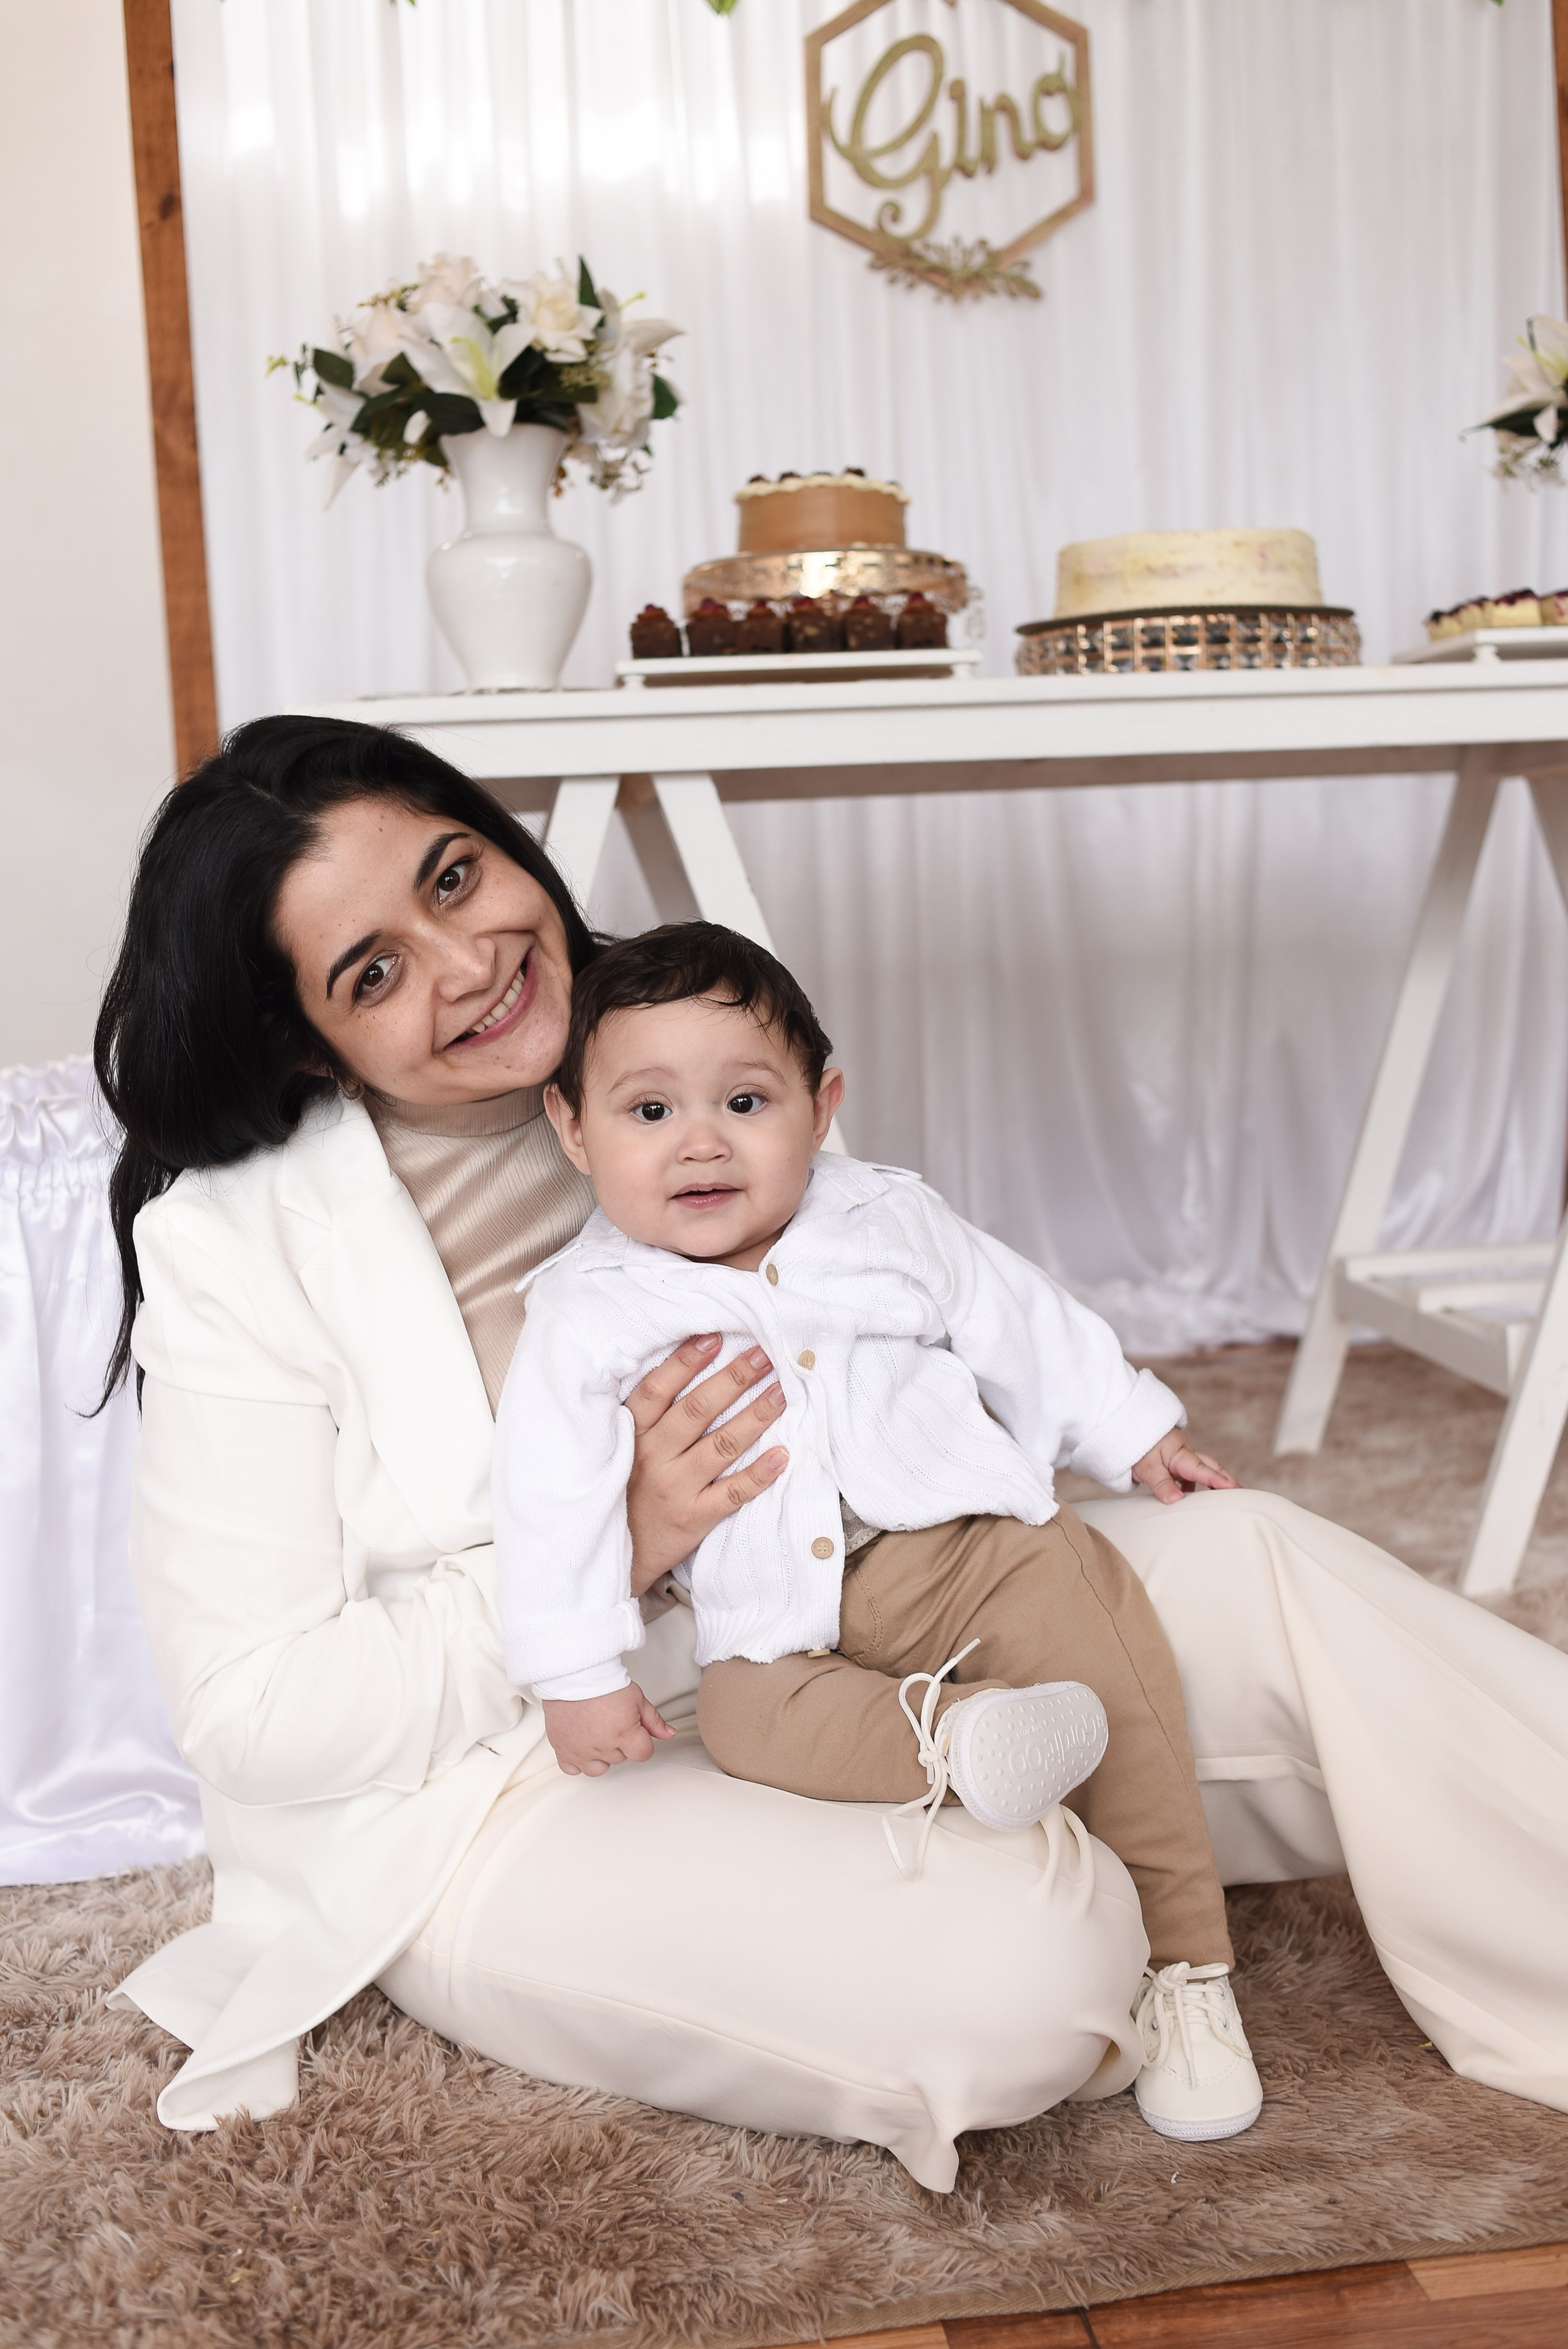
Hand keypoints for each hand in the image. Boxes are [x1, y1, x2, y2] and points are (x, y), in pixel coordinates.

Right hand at [543, 1684, 673, 1776]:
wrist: (572, 1674)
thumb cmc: (602, 1683)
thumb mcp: (636, 1698)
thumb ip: (653, 1720)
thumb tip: (668, 1734)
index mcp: (624, 1734)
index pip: (643, 1754)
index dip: (642, 1741)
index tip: (635, 1731)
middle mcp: (603, 1746)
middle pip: (620, 1758)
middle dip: (620, 1743)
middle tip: (612, 1721)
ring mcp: (581, 1751)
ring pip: (598, 1768)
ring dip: (601, 1755)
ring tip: (598, 1733)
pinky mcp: (563, 1750)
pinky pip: (572, 1769)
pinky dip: (578, 1761)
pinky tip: (581, 1745)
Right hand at [625, 1334, 788, 1591]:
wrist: (612, 1553)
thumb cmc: (622, 1490)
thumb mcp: (620, 1449)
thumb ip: (645, 1416)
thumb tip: (685, 1367)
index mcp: (631, 1436)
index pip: (657, 1390)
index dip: (685, 1362)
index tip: (714, 1338)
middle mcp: (653, 1458)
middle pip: (696, 1410)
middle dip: (733, 1379)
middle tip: (764, 1356)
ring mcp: (675, 1488)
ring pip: (721, 1445)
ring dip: (755, 1416)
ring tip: (782, 1392)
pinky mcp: (694, 1518)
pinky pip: (732, 1493)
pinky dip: (759, 1474)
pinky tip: (782, 1455)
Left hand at [1131, 1429, 1236, 1504]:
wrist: (1125, 1427)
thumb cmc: (1135, 1445)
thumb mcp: (1145, 1467)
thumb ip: (1161, 1483)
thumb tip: (1176, 1500)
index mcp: (1180, 1454)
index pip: (1202, 1470)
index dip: (1217, 1480)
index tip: (1233, 1488)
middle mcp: (1185, 1454)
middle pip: (1211, 1466)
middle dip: (1226, 1480)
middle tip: (1242, 1493)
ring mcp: (1180, 1458)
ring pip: (1201, 1470)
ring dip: (1212, 1481)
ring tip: (1224, 1499)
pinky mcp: (1173, 1462)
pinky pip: (1189, 1474)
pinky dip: (1194, 1484)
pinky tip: (1190, 1496)